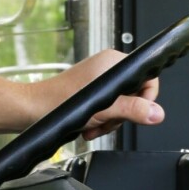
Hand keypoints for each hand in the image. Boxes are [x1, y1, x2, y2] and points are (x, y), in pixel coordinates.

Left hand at [35, 49, 164, 140]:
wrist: (31, 111)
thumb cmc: (57, 103)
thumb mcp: (103, 110)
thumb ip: (133, 110)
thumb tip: (157, 113)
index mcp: (113, 62)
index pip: (148, 77)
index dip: (146, 98)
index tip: (138, 112)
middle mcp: (107, 68)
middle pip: (135, 94)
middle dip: (123, 114)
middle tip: (108, 122)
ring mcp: (98, 80)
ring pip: (121, 105)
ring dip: (110, 121)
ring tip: (94, 126)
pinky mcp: (90, 92)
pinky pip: (108, 108)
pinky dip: (101, 121)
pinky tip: (89, 127)